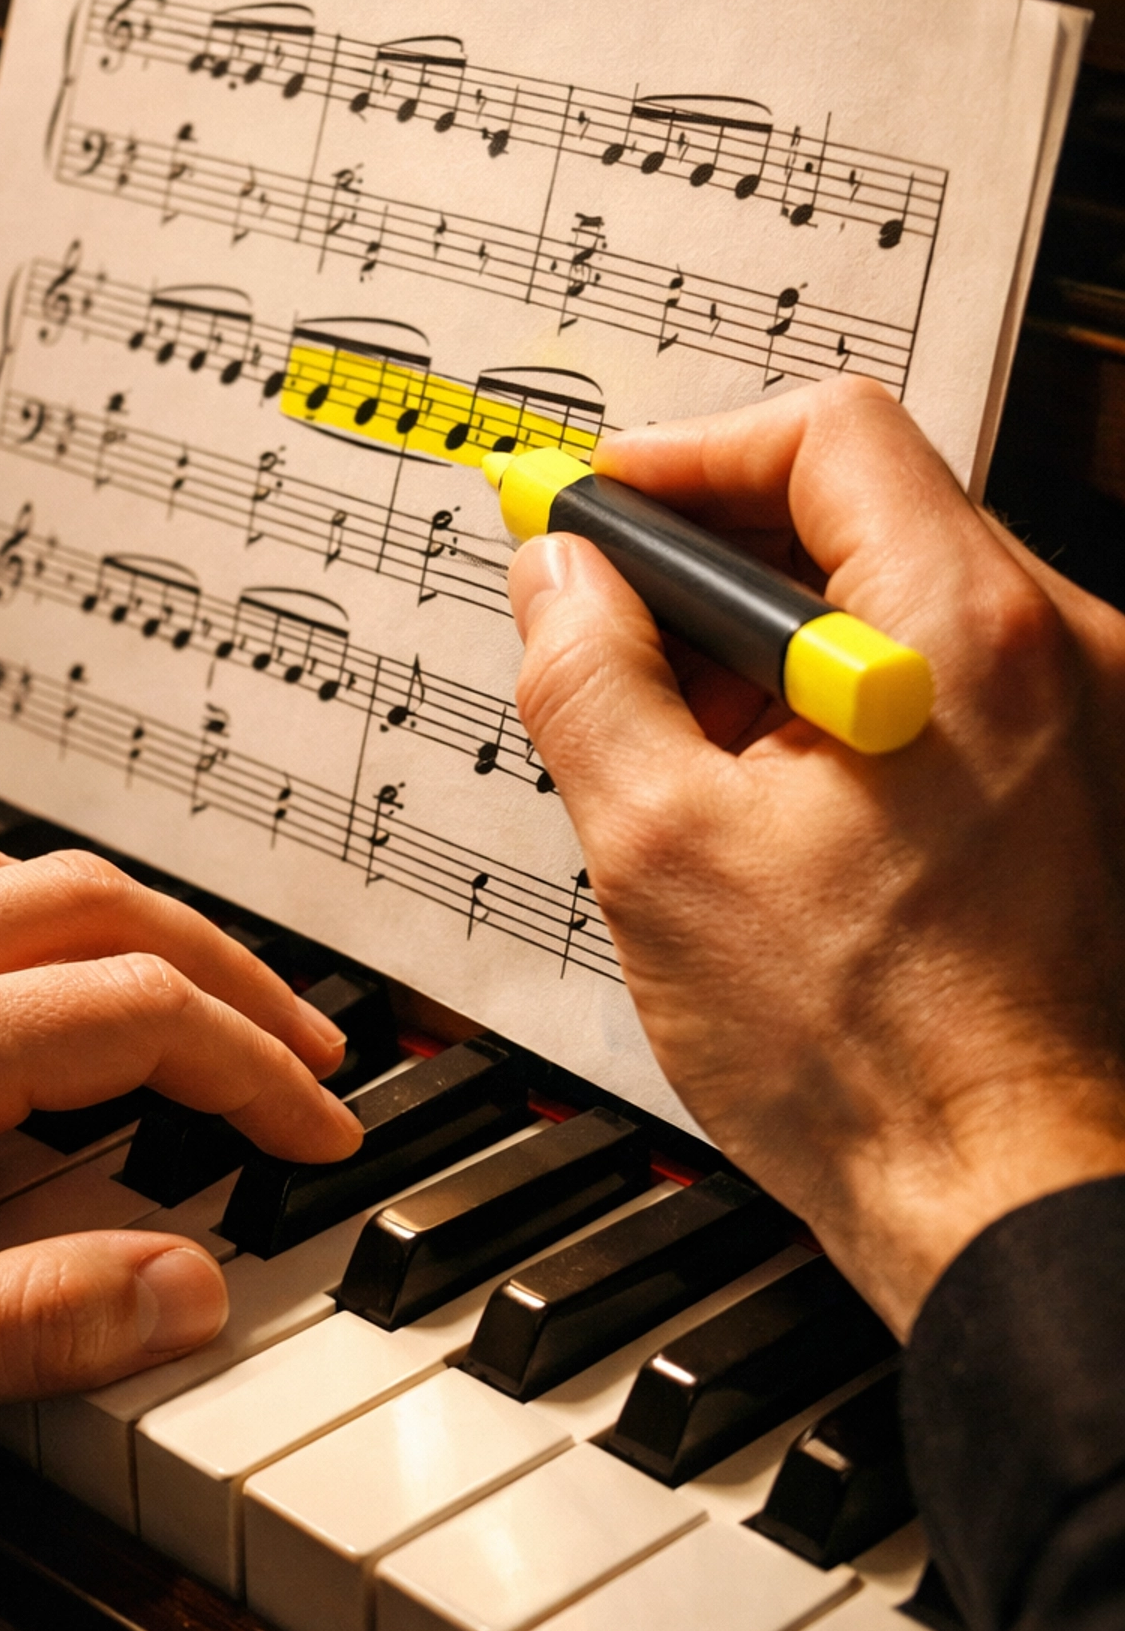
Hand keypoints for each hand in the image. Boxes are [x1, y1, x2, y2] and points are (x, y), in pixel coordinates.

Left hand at [0, 838, 351, 1491]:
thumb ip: (29, 1324)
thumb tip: (191, 1285)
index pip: (144, 1018)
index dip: (260, 1071)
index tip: (323, 1130)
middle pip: (98, 905)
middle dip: (228, 970)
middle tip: (300, 1046)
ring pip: (0, 869)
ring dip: (120, 919)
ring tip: (178, 990)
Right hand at [509, 379, 1124, 1336]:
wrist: (1003, 1197)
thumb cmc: (865, 1057)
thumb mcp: (659, 847)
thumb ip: (588, 675)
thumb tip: (557, 578)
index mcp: (964, 633)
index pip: (824, 433)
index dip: (682, 454)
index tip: (596, 510)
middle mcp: (1058, 652)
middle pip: (863, 506)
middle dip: (712, 551)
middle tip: (604, 619)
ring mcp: (1085, 719)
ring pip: (896, 597)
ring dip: (769, 636)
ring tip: (678, 740)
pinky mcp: (1080, 782)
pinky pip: (940, 677)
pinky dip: (837, 697)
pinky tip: (761, 793)